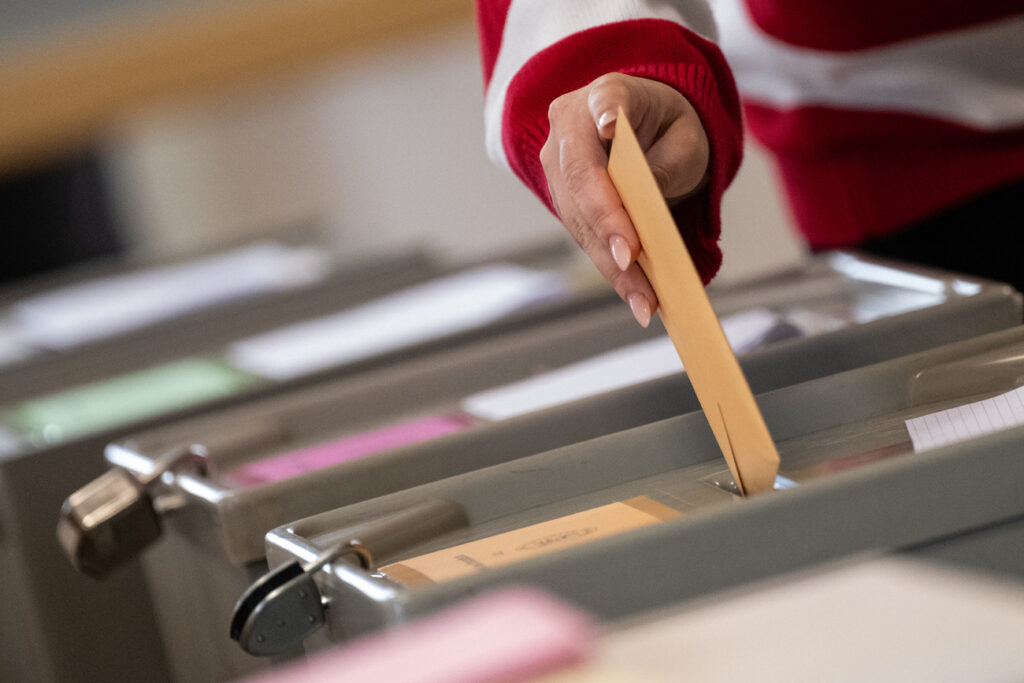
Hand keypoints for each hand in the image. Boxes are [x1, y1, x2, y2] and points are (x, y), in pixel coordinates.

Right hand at [540, 73, 708, 325]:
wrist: (643, 128)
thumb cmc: (669, 128)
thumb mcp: (687, 137)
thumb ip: (670, 163)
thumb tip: (645, 205)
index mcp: (606, 93)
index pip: (604, 102)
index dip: (606, 115)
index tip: (613, 127)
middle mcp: (569, 126)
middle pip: (582, 178)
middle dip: (606, 223)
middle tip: (631, 259)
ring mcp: (557, 164)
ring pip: (578, 217)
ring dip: (610, 262)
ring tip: (645, 300)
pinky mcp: (562, 199)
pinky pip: (585, 236)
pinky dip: (612, 269)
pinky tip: (637, 298)